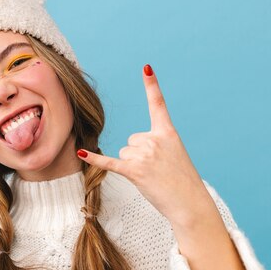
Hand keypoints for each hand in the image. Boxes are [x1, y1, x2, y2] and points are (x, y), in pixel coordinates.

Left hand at [77, 65, 213, 226]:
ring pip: (124, 153)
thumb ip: (155, 143)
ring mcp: (144, 155)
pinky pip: (110, 162)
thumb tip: (130, 148)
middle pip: (131, 140)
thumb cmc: (182, 181)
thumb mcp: (174, 154)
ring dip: (133, 166)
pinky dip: (94, 159)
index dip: (152, 85)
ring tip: (151, 175)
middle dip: (140, 155)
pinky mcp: (134, 170)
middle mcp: (155, 139)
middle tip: (157, 169)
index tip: (146, 67)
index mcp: (167, 132)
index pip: (158, 104)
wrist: (189, 203)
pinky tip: (81, 152)